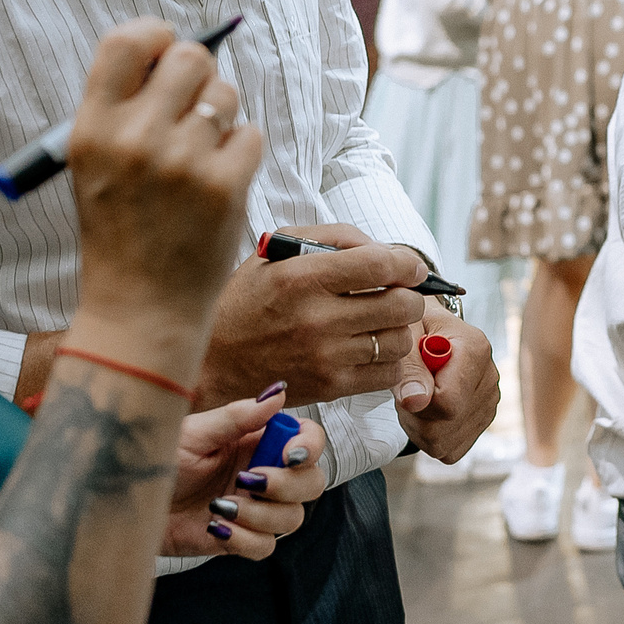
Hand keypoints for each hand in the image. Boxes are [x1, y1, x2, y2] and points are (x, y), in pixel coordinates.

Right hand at [65, 19, 262, 385]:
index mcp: (91, 130)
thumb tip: (172, 46)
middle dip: (200, 76)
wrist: (141, 310)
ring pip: (226, 95)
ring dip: (223, 118)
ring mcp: (181, 162)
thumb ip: (124, 108)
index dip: (155, 35)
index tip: (166, 50)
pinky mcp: (224, 185)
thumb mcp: (96, 167)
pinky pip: (251, 134)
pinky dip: (242, 154)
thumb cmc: (121, 232)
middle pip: (189, 58)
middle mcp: (133, 139)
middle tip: (195, 108)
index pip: (126, 41)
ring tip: (202, 158)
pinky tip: (219, 183)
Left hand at [162, 399, 327, 558]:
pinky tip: (216, 526)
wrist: (128, 503)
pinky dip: (245, 538)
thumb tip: (277, 393)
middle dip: (287, 484)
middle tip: (248, 480)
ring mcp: (255, 508)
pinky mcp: (240, 538)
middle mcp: (264, 474)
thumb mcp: (194, 434)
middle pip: (312, 483)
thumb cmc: (156, 460)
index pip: (309, 440)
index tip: (289, 454)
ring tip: (220, 506)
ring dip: (260, 514)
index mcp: (257, 442)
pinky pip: (265, 547)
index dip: (310, 447)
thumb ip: (237, 416)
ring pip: (291, 518)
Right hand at [196, 224, 428, 408]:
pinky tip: (370, 348)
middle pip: (400, 304)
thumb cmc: (245, 301)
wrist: (212, 362)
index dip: (407, 263)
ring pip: (399, 340)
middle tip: (398, 293)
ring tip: (380, 322)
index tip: (411, 267)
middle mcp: (317, 318)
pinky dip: (388, 359)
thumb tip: (382, 248)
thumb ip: (332, 237)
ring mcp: (326, 356)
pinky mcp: (331, 386)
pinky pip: (387, 373)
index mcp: (302, 277)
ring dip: (399, 328)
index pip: (380, 264)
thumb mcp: (276, 252)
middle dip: (409, 295)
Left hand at [394, 306, 501, 460]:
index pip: (447, 402)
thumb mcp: (404, 334)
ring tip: (417, 395)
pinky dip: (431, 438)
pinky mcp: (482, 421)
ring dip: (418, 426)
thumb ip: (409, 367)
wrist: (428, 329)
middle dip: (413, 415)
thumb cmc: (414, 326)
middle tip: (407, 387)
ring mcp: (489, 402)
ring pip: (443, 444)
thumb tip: (416, 401)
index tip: (406, 379)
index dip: (416, 400)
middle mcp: (489, 377)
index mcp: (475, 348)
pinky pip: (449, 451)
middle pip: (443, 428)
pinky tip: (427, 410)